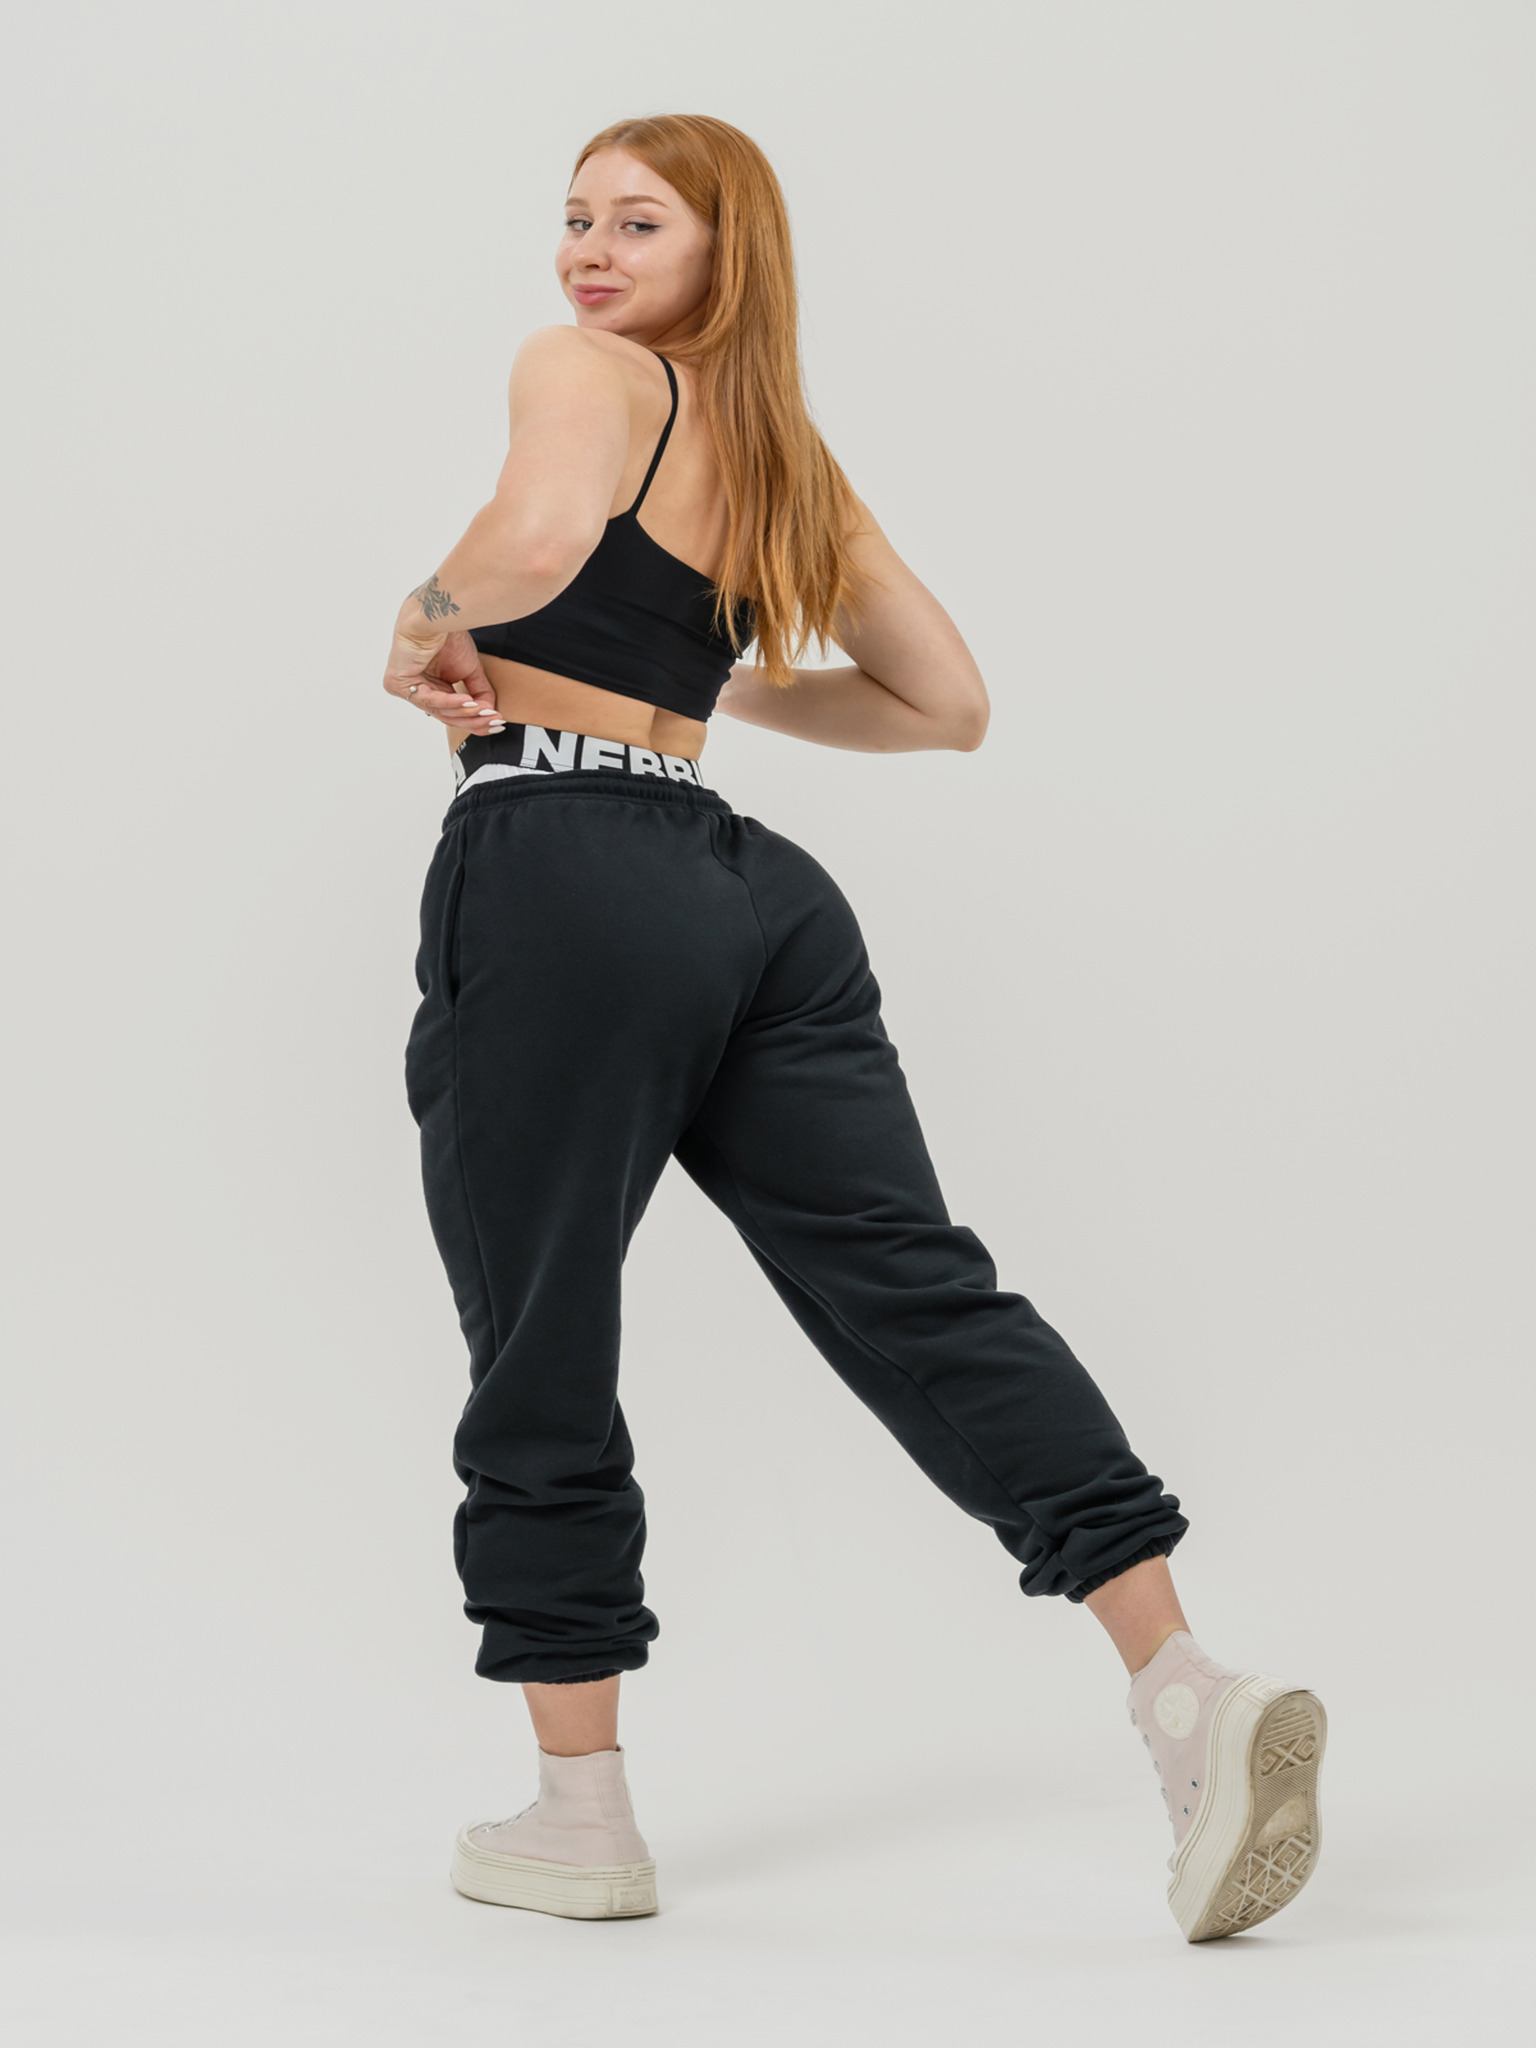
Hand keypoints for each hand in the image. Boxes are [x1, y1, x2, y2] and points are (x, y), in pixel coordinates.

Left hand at [383, 627, 503, 732]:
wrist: (435, 615)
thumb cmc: (447, 635)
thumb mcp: (470, 670)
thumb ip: (479, 693)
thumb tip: (490, 713)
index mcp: (430, 687)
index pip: (451, 713)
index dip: (475, 720)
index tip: (497, 723)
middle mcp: (416, 689)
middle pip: (446, 716)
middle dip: (473, 721)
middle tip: (495, 722)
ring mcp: (403, 687)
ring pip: (438, 711)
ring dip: (465, 713)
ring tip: (485, 712)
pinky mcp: (396, 683)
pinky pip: (428, 700)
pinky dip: (451, 702)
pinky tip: (469, 702)